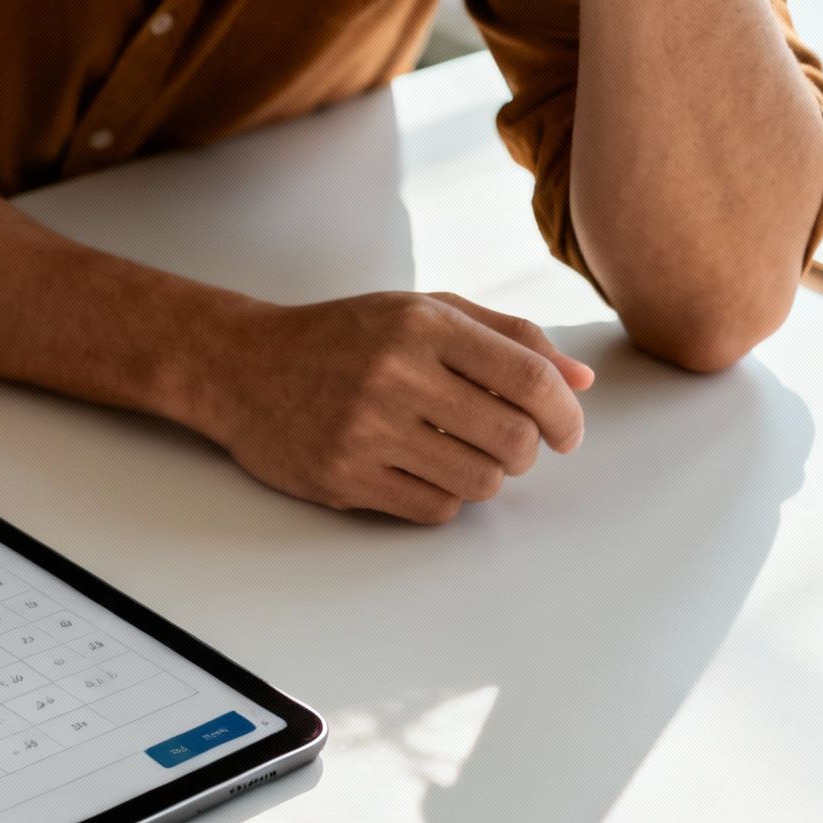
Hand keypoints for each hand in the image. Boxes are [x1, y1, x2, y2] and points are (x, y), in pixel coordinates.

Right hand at [194, 292, 595, 523]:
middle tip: (510, 446)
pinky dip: (444, 499)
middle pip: (512, 439)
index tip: (567, 431)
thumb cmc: (343, 338)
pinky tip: (423, 472)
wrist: (242, 368)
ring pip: (478, 482)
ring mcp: (363, 431)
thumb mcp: (422, 312)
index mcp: (421, 325)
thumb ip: (507, 338)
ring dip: (485, 477)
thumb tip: (580, 383)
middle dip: (527, 452)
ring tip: (461, 456)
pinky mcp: (341, 477)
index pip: (528, 378)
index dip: (564, 414)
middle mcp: (393, 375)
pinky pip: (433, 509)